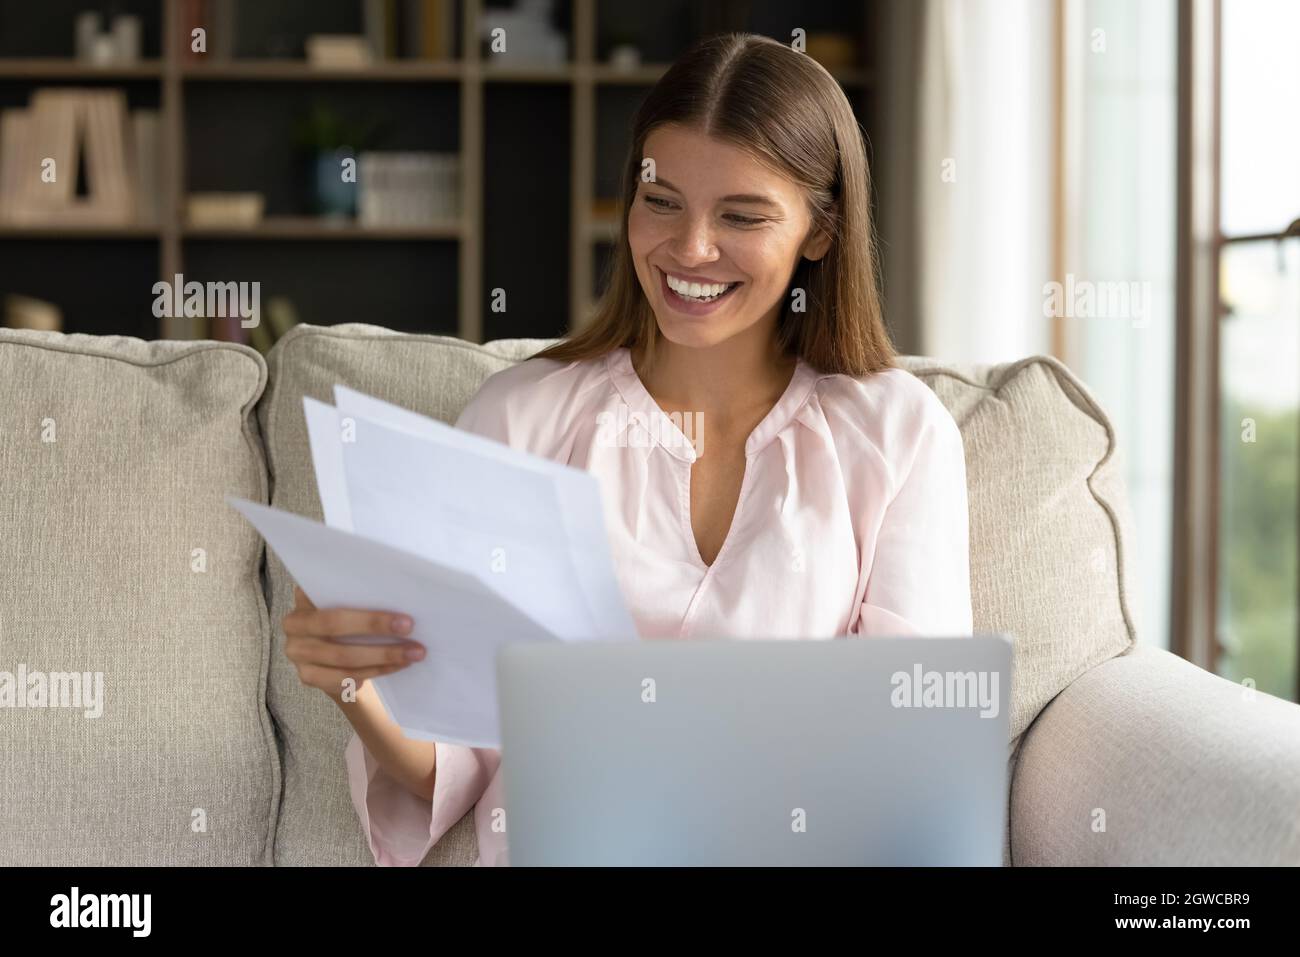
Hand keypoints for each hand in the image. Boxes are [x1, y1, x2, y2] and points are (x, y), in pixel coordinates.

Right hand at [281, 585, 424, 702]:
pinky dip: (370, 674)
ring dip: (382, 658)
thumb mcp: (350, 602)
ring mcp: (297, 652)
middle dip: (378, 633)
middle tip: (412, 639)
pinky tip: (392, 668)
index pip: (336, 601)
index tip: (406, 621)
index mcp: (304, 596)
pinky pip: (341, 679)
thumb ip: (363, 598)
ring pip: (343, 659)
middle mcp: (294, 623)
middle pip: (337, 627)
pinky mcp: (306, 675)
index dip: (370, 615)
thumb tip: (401, 599)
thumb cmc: (348, 618)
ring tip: (411, 656)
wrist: (334, 649)